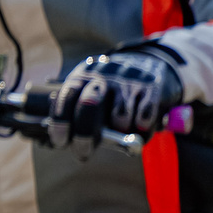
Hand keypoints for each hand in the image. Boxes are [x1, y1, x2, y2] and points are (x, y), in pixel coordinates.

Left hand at [51, 50, 183, 147]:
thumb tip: (64, 143)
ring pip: (120, 118)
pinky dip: (141, 129)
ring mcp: (128, 79)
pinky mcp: (151, 86)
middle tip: (84, 151)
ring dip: (120, 131)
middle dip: (84, 135)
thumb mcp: (88, 90)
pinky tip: (140, 125)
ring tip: (122, 128)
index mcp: (82, 76)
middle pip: (88, 105)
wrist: (148, 61)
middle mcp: (104, 75)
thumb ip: (76, 113)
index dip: (61, 122)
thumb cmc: (111, 90)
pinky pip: (144, 118)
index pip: (66, 97)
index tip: (61, 143)